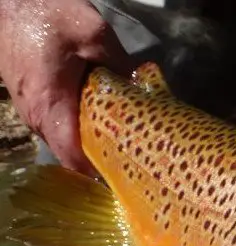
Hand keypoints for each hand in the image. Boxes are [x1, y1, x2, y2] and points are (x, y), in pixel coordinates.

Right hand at [0, 0, 132, 174]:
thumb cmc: (48, 15)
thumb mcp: (96, 36)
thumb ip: (121, 67)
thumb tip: (144, 91)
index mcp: (50, 104)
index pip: (72, 156)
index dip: (98, 170)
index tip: (123, 173)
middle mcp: (34, 114)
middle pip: (68, 152)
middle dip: (98, 157)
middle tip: (130, 156)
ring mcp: (27, 107)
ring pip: (60, 137)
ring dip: (86, 140)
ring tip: (118, 138)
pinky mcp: (27, 97)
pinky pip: (53, 122)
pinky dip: (74, 125)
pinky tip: (97, 116)